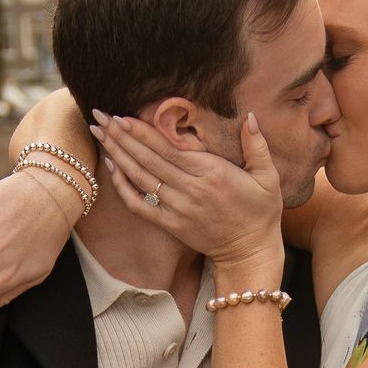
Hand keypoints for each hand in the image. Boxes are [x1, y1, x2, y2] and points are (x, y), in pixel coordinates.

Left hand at [91, 109, 283, 271]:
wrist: (250, 251)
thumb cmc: (261, 212)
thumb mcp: (268, 177)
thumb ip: (257, 146)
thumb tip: (250, 117)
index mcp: (211, 173)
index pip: (168, 149)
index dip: (143, 132)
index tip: (122, 116)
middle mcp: (191, 189)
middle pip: (148, 159)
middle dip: (121, 136)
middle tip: (100, 116)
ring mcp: (178, 208)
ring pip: (140, 178)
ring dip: (117, 154)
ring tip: (98, 134)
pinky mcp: (171, 224)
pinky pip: (140, 205)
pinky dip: (123, 187)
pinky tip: (111, 168)